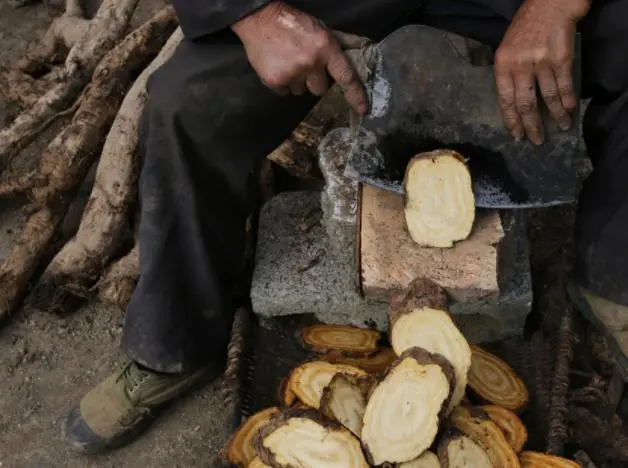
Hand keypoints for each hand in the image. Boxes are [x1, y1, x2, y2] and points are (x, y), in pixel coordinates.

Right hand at [232, 1, 368, 114]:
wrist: (259, 19)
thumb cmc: (295, 23)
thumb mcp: (322, 28)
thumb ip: (343, 40)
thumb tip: (365, 46)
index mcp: (325, 48)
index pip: (346, 76)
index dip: (356, 95)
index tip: (363, 110)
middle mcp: (310, 63)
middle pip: (320, 89)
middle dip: (314, 80)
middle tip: (305, 65)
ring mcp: (292, 74)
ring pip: (301, 91)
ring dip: (297, 82)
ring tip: (289, 63)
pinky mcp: (274, 81)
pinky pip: (285, 93)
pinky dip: (282, 83)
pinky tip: (278, 67)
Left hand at [494, 0, 589, 144]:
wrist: (550, 4)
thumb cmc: (526, 27)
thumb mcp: (506, 49)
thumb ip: (508, 73)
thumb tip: (513, 102)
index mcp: (503, 65)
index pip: (505, 100)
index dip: (511, 121)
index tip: (516, 135)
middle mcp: (520, 66)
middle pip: (525, 103)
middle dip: (531, 125)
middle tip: (536, 140)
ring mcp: (541, 62)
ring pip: (548, 97)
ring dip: (555, 115)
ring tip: (560, 127)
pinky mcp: (561, 59)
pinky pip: (565, 85)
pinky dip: (568, 100)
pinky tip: (570, 110)